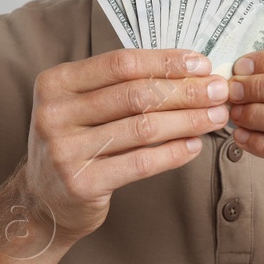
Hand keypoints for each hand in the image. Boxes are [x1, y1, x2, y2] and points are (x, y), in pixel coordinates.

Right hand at [15, 48, 228, 240]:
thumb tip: (189, 72)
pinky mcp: (82, 183)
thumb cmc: (75, 143)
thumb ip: (122, 86)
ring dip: (187, 120)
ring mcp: (65, 150)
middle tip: (219, 91)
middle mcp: (55, 113)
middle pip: (135, 95)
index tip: (201, 65)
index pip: (121, 63)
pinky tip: (194, 146)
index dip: (165, 62)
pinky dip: (173, 153)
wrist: (44, 201)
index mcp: (56, 83)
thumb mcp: (83, 106)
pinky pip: (140, 163)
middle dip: (185, 91)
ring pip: (142, 128)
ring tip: (216, 116)